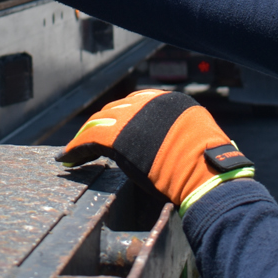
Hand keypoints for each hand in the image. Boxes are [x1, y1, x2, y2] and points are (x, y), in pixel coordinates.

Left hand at [58, 89, 253, 213]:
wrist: (207, 176)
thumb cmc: (210, 168)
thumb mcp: (199, 139)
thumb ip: (182, 134)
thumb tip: (180, 145)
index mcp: (171, 102)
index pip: (138, 104)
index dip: (122, 116)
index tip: (113, 126)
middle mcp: (150, 103)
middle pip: (115, 110)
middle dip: (101, 124)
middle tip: (89, 139)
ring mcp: (133, 118)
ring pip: (99, 122)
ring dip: (85, 136)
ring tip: (74, 150)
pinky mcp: (118, 137)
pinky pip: (90, 140)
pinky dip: (76, 150)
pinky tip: (67, 159)